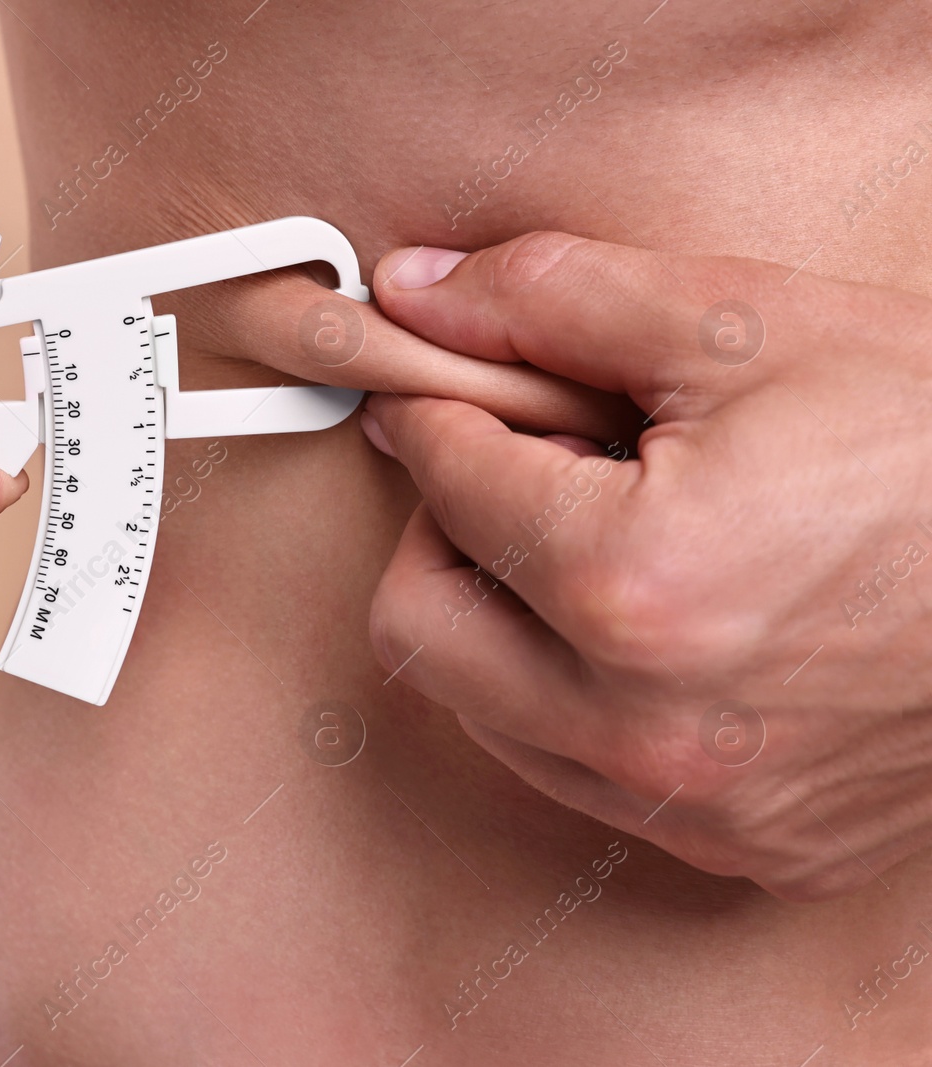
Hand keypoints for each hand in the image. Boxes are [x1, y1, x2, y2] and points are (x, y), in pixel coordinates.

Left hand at [355, 233, 931, 899]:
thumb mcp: (745, 325)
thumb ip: (551, 298)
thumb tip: (414, 296)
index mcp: (633, 586)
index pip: (442, 483)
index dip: (433, 416)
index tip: (441, 392)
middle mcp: (649, 728)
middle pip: (418, 626)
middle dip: (446, 534)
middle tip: (523, 476)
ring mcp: (697, 806)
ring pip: (484, 710)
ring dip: (504, 619)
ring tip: (606, 543)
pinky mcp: (745, 847)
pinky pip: (581, 774)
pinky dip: (577, 695)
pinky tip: (656, 625)